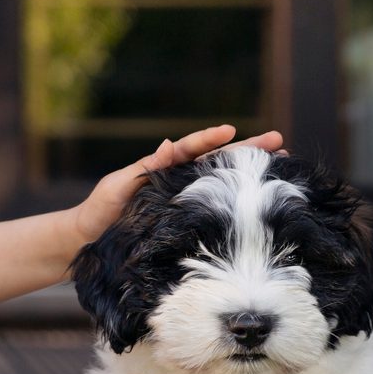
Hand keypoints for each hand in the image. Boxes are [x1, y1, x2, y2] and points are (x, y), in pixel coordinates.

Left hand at [68, 125, 285, 245]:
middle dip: (249, 150)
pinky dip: (240, 202)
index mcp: (163, 168)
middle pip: (219, 161)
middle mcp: (180, 182)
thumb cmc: (100, 213)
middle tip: (280, 142)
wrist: (91, 243)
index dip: (213, 139)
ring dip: (251, 174)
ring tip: (281, 164)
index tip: (232, 130)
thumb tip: (168, 145)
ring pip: (224, 182)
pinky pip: (217, 208)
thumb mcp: (118, 187)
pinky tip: (262, 202)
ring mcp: (186, 201)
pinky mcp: (188, 221)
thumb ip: (144, 169)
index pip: (193, 149)